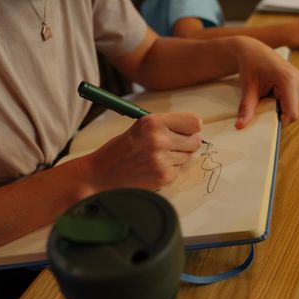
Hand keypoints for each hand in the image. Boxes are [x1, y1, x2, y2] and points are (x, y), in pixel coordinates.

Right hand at [86, 112, 201, 190]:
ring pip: (187, 156)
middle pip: (195, 141)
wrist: (101, 174)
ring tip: (156, 157)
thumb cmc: (121, 149)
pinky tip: (152, 168)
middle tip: (171, 145)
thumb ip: (166, 125)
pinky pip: (179, 170)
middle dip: (186, 143)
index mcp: (153, 122)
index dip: (192, 127)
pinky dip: (169, 170)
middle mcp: (159, 139)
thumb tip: (197, 127)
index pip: (193, 122)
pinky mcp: (163, 176)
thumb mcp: (140, 127)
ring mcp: (162, 160)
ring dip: (177, 157)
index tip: (189, 130)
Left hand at [234, 38, 298, 127]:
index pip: (292, 113)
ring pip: (292, 107)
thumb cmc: (250, 65)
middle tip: (263, 96)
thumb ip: (246, 108)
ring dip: (278, 104)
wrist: (254, 50)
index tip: (266, 114)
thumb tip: (240, 126)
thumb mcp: (248, 88)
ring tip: (268, 90)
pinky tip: (274, 88)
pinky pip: (292, 100)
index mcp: (289, 80)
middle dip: (276, 109)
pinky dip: (281, 99)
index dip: (279, 119)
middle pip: (290, 111)